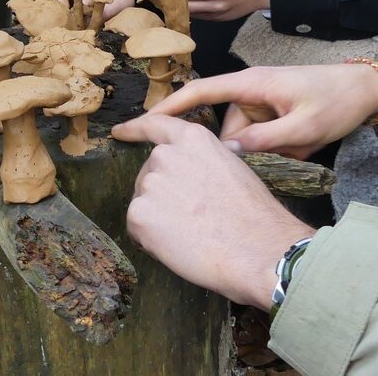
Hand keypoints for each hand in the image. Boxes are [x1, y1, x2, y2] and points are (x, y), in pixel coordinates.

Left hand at [112, 114, 314, 308]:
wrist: (258, 252)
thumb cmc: (255, 216)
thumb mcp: (234, 169)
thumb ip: (206, 160)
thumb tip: (202, 164)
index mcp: (192, 139)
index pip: (155, 125)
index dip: (134, 129)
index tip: (119, 132)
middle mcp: (166, 155)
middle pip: (150, 172)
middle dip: (162, 193)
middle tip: (191, 218)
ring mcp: (150, 183)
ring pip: (144, 201)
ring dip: (158, 217)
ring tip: (191, 234)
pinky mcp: (139, 213)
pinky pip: (136, 227)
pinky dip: (150, 239)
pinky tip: (177, 246)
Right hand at [147, 60, 377, 158]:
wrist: (371, 90)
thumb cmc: (336, 101)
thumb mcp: (303, 128)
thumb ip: (263, 142)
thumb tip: (227, 153)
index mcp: (251, 83)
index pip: (199, 92)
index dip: (168, 106)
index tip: (140, 122)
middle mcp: (250, 90)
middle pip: (225, 125)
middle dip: (244, 147)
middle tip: (278, 155)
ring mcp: (262, 101)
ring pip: (244, 136)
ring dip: (266, 150)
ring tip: (297, 151)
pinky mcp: (273, 112)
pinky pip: (261, 136)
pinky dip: (276, 148)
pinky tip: (298, 150)